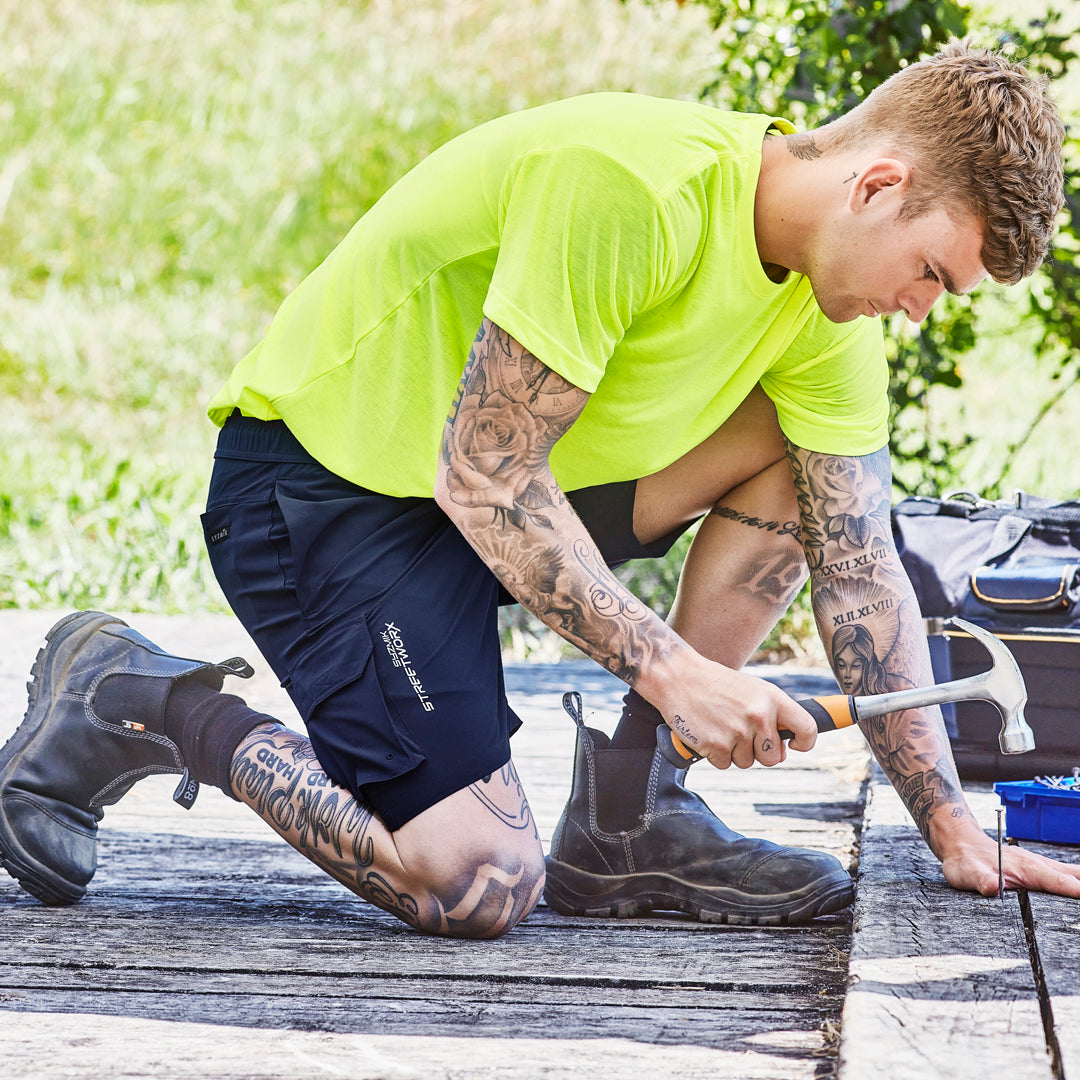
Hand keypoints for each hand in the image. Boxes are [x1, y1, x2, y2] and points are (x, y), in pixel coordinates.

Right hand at [652, 657, 817, 770]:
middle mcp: (759, 716)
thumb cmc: (716, 684)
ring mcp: (738, 732)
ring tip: (720, 726)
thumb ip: (772, 714)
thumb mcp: (752, 689)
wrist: (678, 677)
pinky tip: (707, 732)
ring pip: (747, 762)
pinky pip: (724, 764)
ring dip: (734, 752)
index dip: (805, 743)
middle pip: (773, 758)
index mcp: (772, 698)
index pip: (807, 728)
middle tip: (740, 733)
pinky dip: (715, 754)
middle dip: (759, 752)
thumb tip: (783, 748)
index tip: (793, 745)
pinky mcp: (717, 746)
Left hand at [940, 829, 1079, 898]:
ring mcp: (1041, 866)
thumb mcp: (967, 873)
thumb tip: (992, 886)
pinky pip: (1068, 875)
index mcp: (1028, 869)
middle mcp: (1040, 865)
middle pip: (1077, 877)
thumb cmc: (965, 861)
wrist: (960, 843)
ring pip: (1075, 874)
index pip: (1062, 884)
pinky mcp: (1040, 869)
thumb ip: (981, 880)